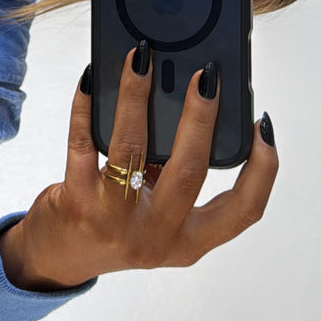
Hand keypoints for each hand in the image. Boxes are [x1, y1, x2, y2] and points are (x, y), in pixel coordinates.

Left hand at [0, 50, 278, 290]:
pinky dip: (86, 108)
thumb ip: (176, 175)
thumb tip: (185, 106)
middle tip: (206, 76)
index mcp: (188, 240)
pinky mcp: (77, 204)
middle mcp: (157, 236)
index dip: (262, 169)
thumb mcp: (159, 215)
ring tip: (142, 60)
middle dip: (201, 117)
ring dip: (138, 97)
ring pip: (133, 148)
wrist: (56, 259)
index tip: (263, 127)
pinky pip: (83, 144)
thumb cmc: (114, 227)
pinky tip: (89, 81)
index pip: (243, 210)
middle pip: (190, 171)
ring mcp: (115, 222)